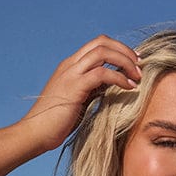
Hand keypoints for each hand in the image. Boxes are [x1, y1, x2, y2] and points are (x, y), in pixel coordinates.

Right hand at [19, 35, 141, 153]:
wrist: (35, 133)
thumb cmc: (56, 123)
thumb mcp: (79, 101)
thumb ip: (93, 90)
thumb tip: (111, 86)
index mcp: (70, 66)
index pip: (97, 45)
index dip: (118, 49)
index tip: (133, 62)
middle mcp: (70, 65)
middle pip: (101, 42)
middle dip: (124, 50)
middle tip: (140, 65)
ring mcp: (71, 74)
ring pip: (103, 52)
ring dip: (125, 61)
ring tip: (138, 76)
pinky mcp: (74, 87)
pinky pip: (102, 73)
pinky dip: (119, 78)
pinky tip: (129, 88)